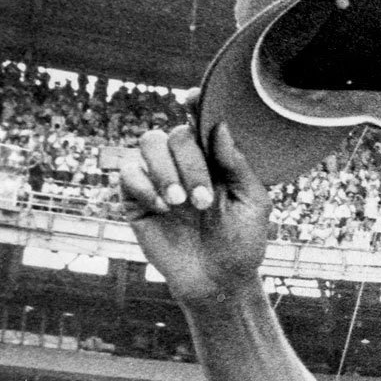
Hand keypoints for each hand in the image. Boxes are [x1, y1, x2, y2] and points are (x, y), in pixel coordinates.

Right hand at [118, 112, 269, 306]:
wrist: (218, 282)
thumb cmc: (241, 243)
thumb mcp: (252, 204)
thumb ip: (237, 166)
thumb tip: (219, 127)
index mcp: (214, 159)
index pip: (201, 122)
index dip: (195, 105)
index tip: (192, 98)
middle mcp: (184, 163)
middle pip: (176, 134)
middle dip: (190, 165)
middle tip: (202, 201)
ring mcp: (158, 178)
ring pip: (149, 144)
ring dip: (166, 171)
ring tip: (180, 204)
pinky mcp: (136, 198)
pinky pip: (128, 173)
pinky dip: (144, 185)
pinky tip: (162, 207)